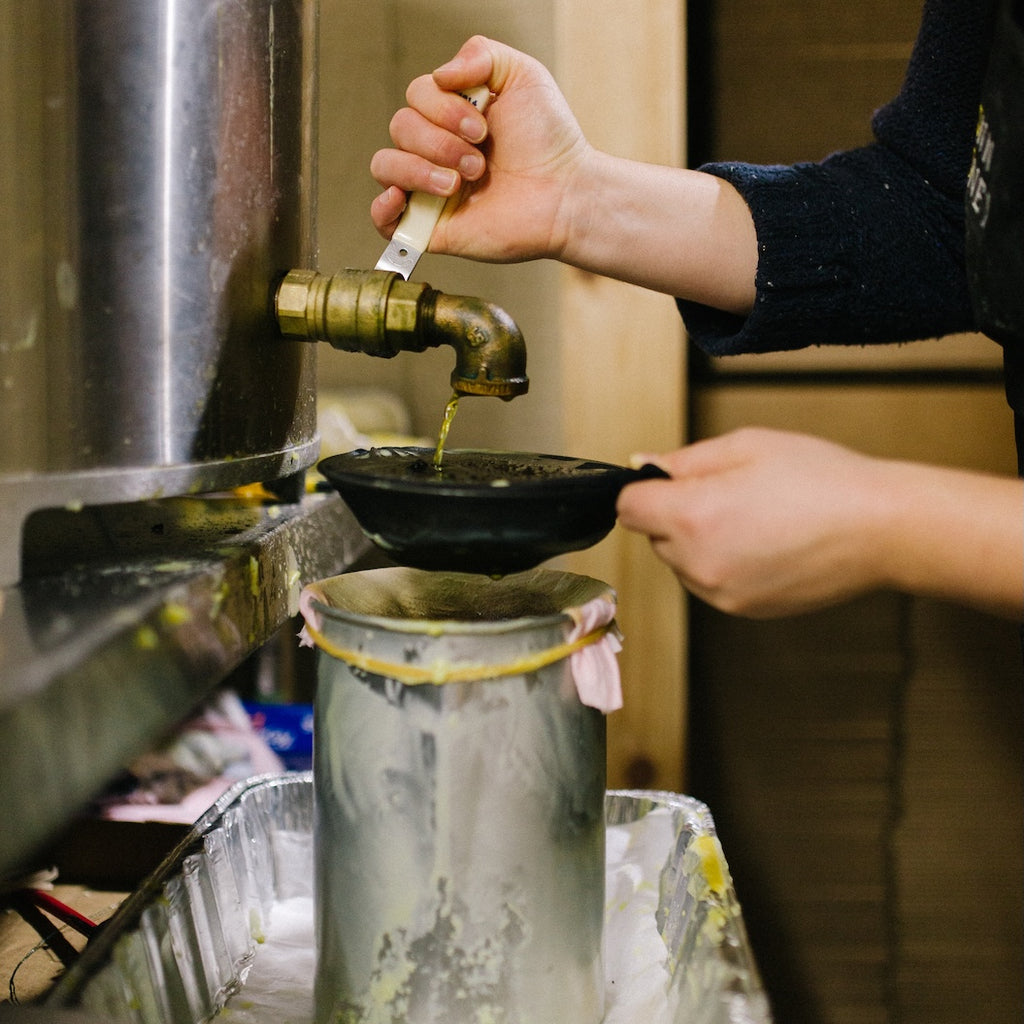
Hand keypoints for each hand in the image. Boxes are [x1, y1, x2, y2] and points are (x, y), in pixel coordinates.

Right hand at [370, 35, 589, 263]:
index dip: (443, 108)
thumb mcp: (522, 74)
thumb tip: (439, 75)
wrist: (566, 195)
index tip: (484, 129)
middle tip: (480, 161)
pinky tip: (401, 198)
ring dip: (420, 169)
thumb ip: (481, 53)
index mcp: (452, 116)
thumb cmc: (549, 141)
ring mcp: (430, 190)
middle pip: (400, 127)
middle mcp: (437, 150)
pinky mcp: (430, 228)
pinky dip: (381, 207)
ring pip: (385, 165)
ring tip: (459, 183)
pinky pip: (382, 220)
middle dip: (441, 142)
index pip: (416, 95)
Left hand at [617, 427, 1023, 619]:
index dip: (646, 489)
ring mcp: (719, 592)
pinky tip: (765, 543)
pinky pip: (709, 582)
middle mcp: (698, 562)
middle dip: (677, 513)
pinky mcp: (741, 609)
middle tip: (730, 493)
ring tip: (754, 518)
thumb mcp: (746, 446)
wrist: (880, 528)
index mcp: (692, 515)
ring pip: (680, 562)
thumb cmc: (822, 480)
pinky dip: (723, 563)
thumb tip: (645, 465)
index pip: (627, 507)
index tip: (669, 482)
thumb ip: (686, 460)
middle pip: (653, 536)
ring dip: (698, 541)